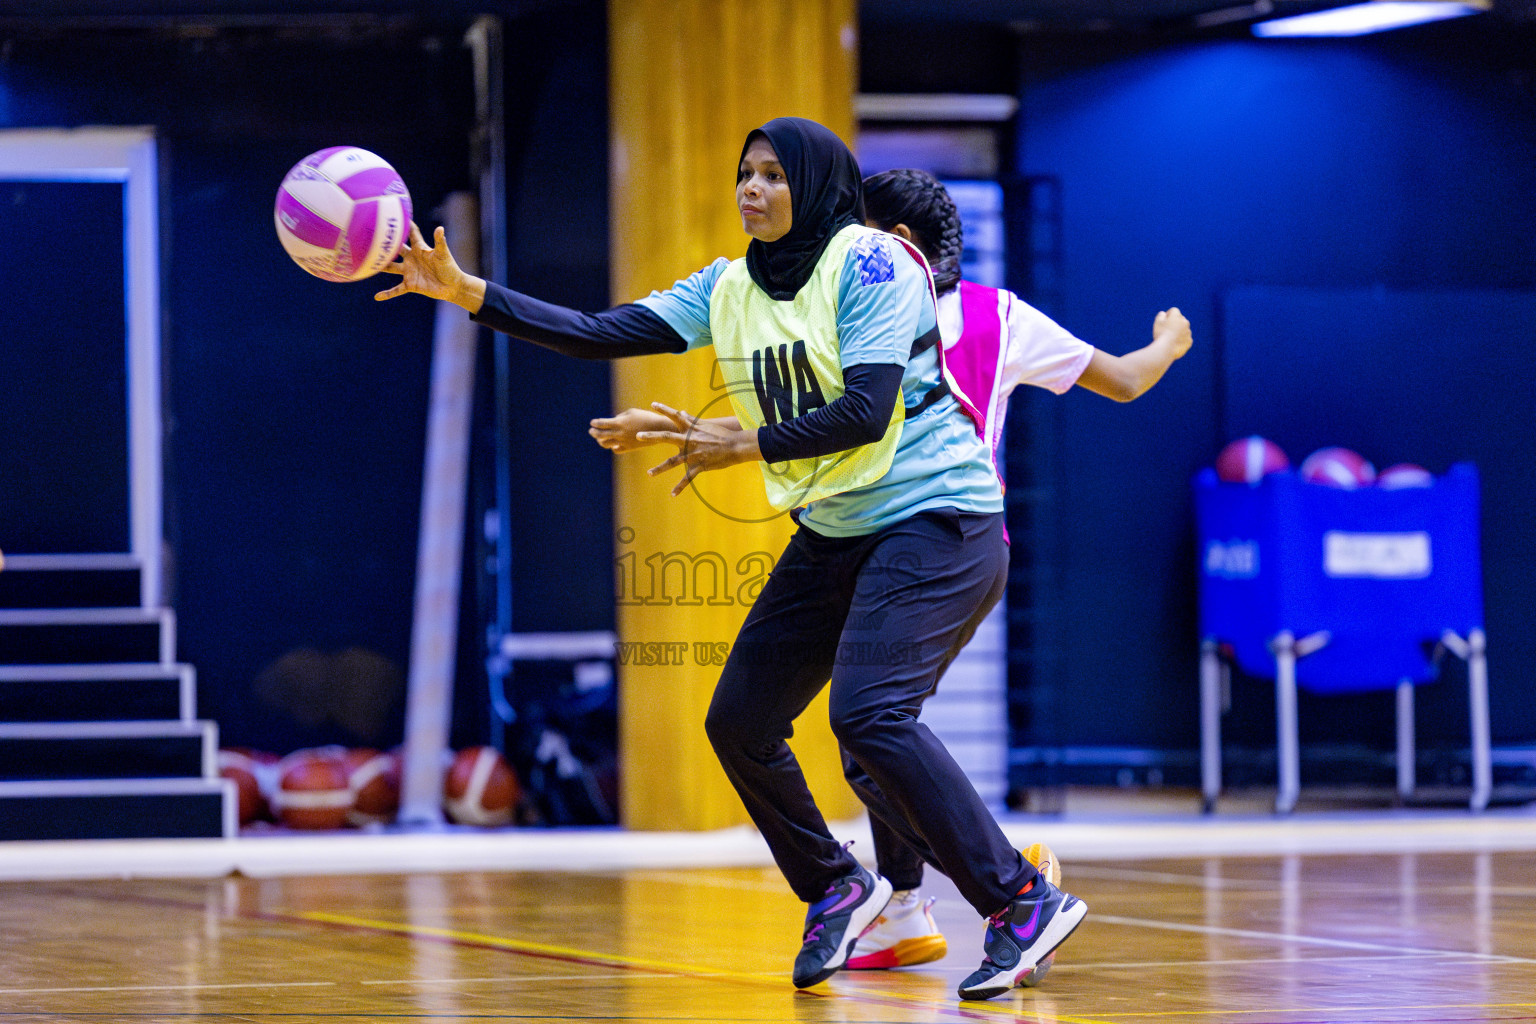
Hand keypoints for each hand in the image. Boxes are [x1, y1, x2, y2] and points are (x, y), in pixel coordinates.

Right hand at [375, 223, 483, 308]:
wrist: (453, 286)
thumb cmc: (449, 268)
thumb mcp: (443, 254)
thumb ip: (439, 242)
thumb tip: (439, 228)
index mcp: (419, 248)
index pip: (410, 234)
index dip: (404, 224)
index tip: (394, 213)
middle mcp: (411, 258)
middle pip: (395, 249)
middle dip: (384, 244)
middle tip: (370, 236)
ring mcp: (409, 271)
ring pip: (391, 268)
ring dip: (381, 266)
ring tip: (367, 263)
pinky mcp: (410, 284)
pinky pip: (396, 290)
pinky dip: (387, 294)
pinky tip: (377, 297)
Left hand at [589, 408, 677, 452]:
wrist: (659, 429)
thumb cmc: (645, 417)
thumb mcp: (631, 412)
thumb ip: (620, 417)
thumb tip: (612, 422)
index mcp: (620, 423)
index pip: (602, 424)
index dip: (595, 423)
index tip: (592, 422)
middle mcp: (620, 433)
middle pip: (601, 435)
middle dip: (594, 433)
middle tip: (591, 431)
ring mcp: (624, 442)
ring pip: (607, 444)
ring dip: (601, 441)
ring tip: (599, 438)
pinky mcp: (629, 448)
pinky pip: (616, 449)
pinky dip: (612, 447)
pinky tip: (612, 444)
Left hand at [639, 403, 759, 496]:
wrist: (736, 446)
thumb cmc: (722, 435)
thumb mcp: (706, 425)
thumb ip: (691, 420)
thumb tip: (681, 412)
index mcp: (691, 429)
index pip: (676, 416)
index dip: (664, 409)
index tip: (653, 405)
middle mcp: (690, 440)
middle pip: (667, 437)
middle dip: (651, 437)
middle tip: (637, 436)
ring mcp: (694, 454)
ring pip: (673, 462)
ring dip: (660, 468)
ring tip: (649, 473)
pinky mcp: (700, 466)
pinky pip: (687, 478)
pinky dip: (680, 487)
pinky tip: (672, 494)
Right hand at [1153, 307, 1192, 360]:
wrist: (1166, 348)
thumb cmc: (1160, 334)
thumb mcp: (1157, 322)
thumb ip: (1161, 315)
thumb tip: (1164, 313)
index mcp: (1177, 316)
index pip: (1174, 311)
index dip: (1168, 315)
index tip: (1163, 321)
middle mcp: (1185, 322)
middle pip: (1180, 319)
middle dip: (1175, 323)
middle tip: (1166, 330)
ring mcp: (1188, 332)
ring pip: (1183, 329)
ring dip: (1178, 331)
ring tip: (1170, 338)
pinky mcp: (1189, 341)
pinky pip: (1185, 339)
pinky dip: (1181, 340)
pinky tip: (1174, 344)